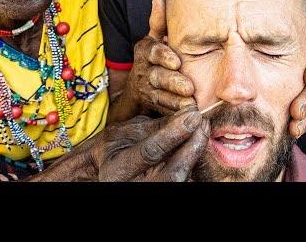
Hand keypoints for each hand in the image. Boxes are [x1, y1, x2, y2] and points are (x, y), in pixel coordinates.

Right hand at [95, 106, 209, 181]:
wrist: (103, 171)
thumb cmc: (113, 147)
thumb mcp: (126, 132)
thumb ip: (155, 126)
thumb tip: (187, 114)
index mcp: (117, 170)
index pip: (151, 153)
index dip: (174, 134)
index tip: (193, 115)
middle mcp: (133, 187)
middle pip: (173, 174)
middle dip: (192, 148)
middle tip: (203, 123)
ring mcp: (149, 192)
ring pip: (180, 178)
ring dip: (195, 153)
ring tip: (203, 130)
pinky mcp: (162, 190)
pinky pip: (181, 179)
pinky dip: (191, 161)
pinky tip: (197, 143)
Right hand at [127, 0, 195, 114]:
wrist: (138, 90)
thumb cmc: (155, 59)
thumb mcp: (155, 39)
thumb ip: (158, 22)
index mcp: (146, 51)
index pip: (153, 52)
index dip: (164, 57)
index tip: (176, 62)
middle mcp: (143, 70)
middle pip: (157, 76)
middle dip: (173, 82)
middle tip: (189, 88)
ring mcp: (145, 90)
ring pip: (159, 96)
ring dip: (175, 100)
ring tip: (190, 104)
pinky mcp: (151, 106)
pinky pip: (162, 110)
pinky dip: (173, 113)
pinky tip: (187, 115)